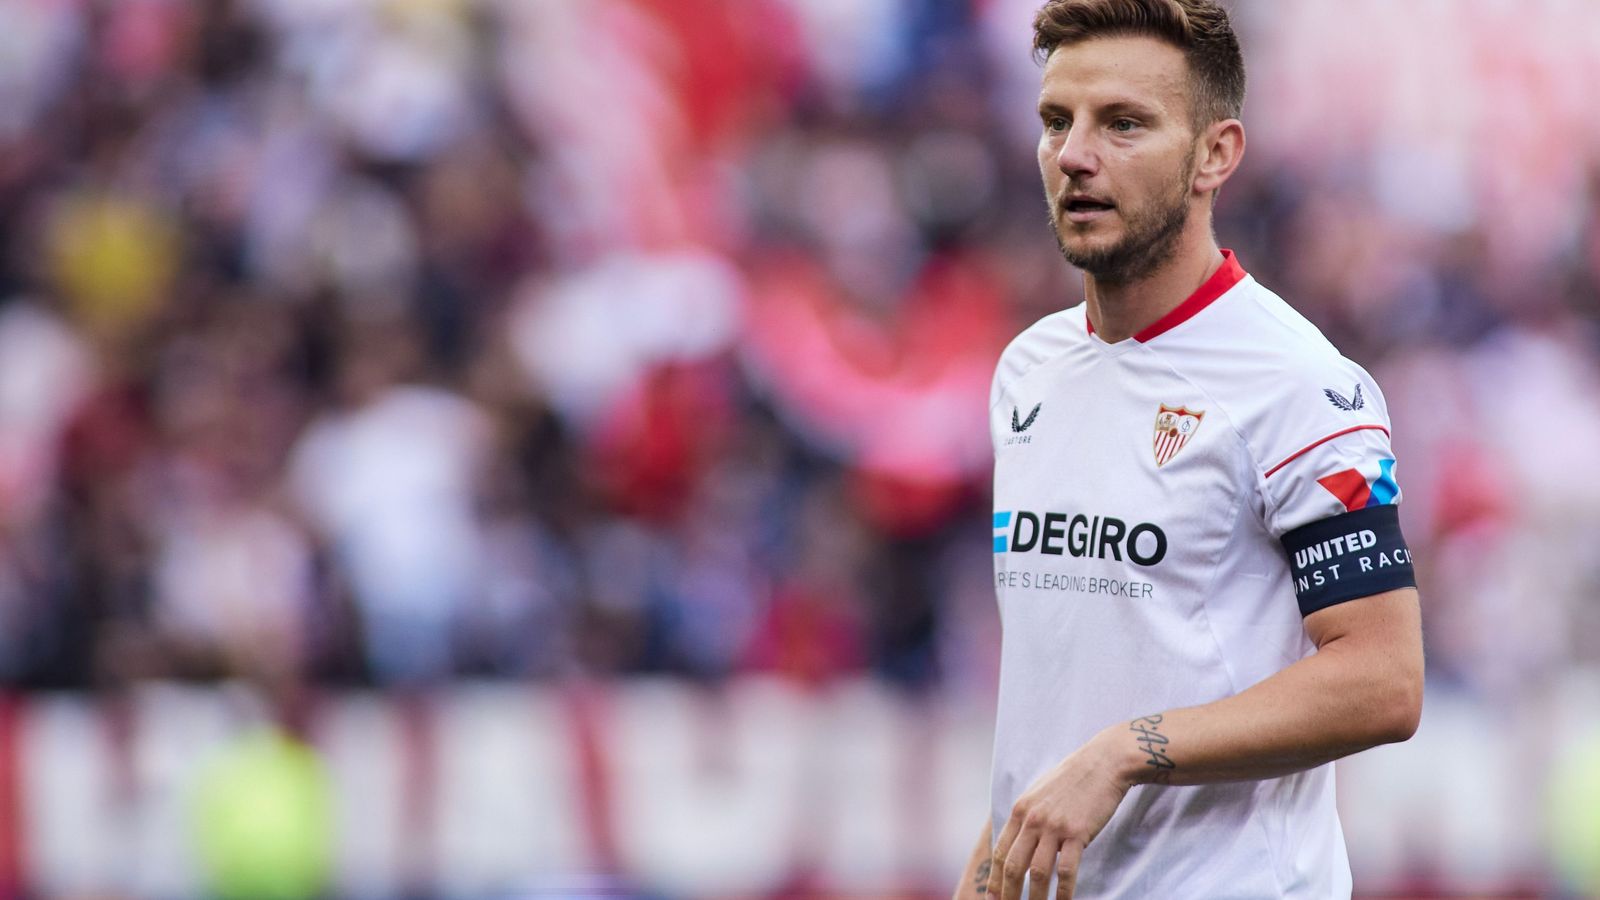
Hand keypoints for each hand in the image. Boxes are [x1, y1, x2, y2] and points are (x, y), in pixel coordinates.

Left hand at [986, 729, 1132, 899]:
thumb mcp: (1040, 793)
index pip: (1001, 851)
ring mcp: (1054, 826)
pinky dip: (1063, 892)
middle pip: (1013, 865)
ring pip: (1038, 873)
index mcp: (1021, 810)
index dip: (995, 878)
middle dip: (1008, 893)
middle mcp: (1032, 819)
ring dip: (1035, 898)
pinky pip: (1066, 870)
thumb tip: (1020, 843)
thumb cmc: (1074, 779)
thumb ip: (1028, 817)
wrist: (1104, 762)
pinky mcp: (1077, 833)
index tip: (991, 897)